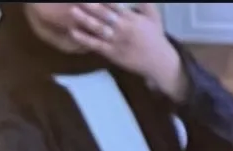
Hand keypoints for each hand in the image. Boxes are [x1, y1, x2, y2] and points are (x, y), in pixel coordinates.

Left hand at [67, 3, 185, 100]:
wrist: (160, 63)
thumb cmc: (156, 39)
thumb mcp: (153, 17)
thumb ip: (144, 3)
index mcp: (131, 18)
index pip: (113, 4)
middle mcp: (123, 28)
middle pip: (103, 14)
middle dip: (90, 5)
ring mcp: (117, 42)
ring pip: (98, 29)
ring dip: (84, 19)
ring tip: (72, 11)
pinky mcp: (113, 54)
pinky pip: (96, 45)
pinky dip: (85, 39)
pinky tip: (74, 32)